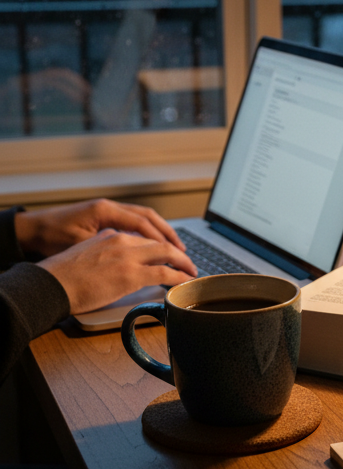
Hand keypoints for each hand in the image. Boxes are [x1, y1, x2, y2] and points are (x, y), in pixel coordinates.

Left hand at [14, 199, 185, 257]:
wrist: (32, 231)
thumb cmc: (51, 239)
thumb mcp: (82, 247)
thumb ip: (112, 252)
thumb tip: (139, 262)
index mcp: (106, 211)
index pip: (144, 224)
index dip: (164, 242)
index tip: (179, 257)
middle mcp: (109, 207)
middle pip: (149, 218)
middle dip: (169, 235)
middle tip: (184, 254)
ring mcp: (107, 211)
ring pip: (143, 218)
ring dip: (160, 233)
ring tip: (175, 249)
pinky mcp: (103, 218)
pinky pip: (133, 222)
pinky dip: (147, 233)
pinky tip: (152, 246)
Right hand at [38, 230, 197, 314]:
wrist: (50, 284)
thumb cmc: (62, 276)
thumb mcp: (85, 255)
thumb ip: (103, 254)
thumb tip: (114, 265)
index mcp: (110, 234)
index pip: (142, 238)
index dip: (159, 246)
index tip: (166, 254)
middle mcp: (122, 240)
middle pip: (159, 242)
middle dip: (177, 252)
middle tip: (187, 262)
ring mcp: (128, 257)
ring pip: (166, 254)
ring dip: (183, 263)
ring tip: (191, 271)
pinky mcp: (131, 275)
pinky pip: (165, 274)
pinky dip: (179, 276)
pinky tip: (185, 281)